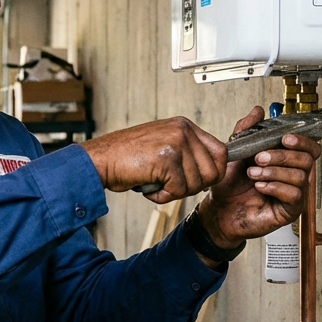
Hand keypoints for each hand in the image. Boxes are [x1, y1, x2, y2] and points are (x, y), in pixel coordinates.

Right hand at [79, 117, 227, 203]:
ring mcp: (176, 142)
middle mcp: (183, 130)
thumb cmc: (126, 157)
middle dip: (194, 187)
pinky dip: (163, 196)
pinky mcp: (167, 159)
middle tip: (172, 186)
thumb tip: (212, 171)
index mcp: (184, 125)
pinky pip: (179, 190)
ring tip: (156, 184)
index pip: (220, 152)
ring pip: (197, 183)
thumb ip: (186, 152)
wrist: (100, 159)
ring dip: (175, 192)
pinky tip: (149, 187)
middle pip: (213, 171)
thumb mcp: (162, 145)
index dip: (212, 172)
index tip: (198, 181)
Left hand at [195, 106, 320, 247]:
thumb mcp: (237, 152)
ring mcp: (295, 194)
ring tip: (253, 174)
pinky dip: (275, 187)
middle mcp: (295, 176)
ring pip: (300, 177)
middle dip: (282, 156)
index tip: (285, 138)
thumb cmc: (231, 183)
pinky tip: (259, 187)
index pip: (309, 148)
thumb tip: (258, 110)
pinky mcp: (290, 211)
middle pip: (307, 160)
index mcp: (287, 161)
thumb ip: (247, 130)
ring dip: (274, 172)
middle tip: (258, 158)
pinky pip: (294, 195)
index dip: (302, 141)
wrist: (219, 209)